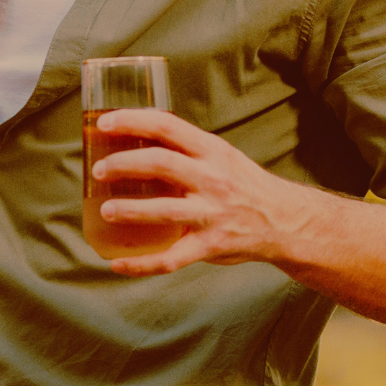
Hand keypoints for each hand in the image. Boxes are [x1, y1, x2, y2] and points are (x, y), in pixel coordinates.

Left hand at [89, 107, 317, 276]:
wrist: (286, 221)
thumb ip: (186, 151)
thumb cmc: (243, 185)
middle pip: (161, 164)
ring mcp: (212, 213)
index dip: (132, 121)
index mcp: (212, 151)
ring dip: (129, 210)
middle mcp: (213, 179)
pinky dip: (140, 264)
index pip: (167, 126)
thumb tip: (134, 140)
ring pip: (163, 210)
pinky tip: (116, 263)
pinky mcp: (211, 245)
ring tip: (105, 211)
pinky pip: (170, 258)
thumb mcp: (222, 157)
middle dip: (123, 164)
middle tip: (99, 170)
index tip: (104, 123)